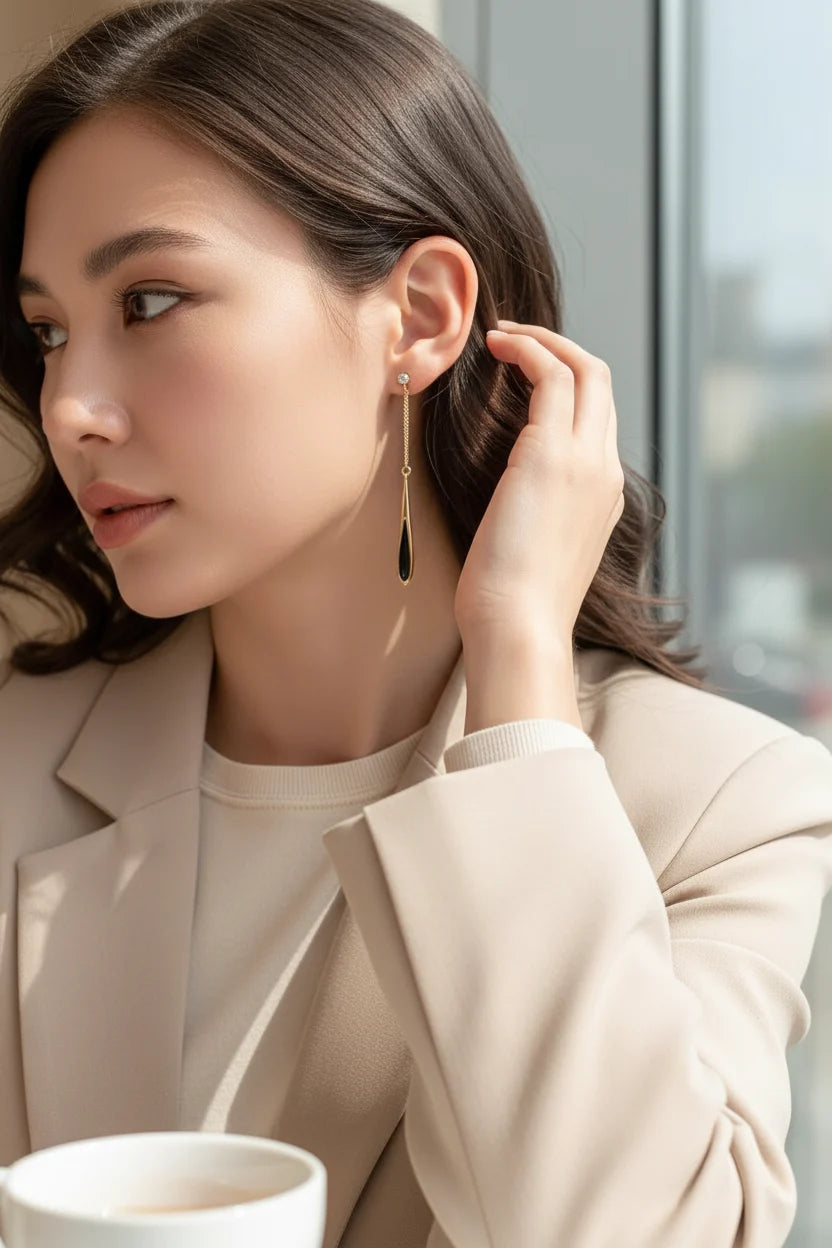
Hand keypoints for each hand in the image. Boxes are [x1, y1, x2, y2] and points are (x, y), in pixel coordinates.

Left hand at [453, 320, 624, 653]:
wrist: (519, 629)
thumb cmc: (513, 607)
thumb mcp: (534, 555)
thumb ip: (535, 519)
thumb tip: (506, 505)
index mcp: (605, 498)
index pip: (598, 422)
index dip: (566, 388)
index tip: (524, 377)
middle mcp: (606, 473)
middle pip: (602, 384)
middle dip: (561, 349)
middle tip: (514, 340)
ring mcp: (586, 462)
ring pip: (585, 371)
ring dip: (542, 341)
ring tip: (500, 336)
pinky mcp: (553, 456)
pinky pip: (552, 376)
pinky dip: (527, 350)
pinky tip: (495, 347)